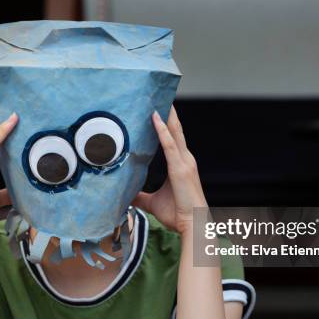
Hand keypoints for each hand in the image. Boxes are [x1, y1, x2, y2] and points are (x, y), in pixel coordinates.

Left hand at [132, 106, 206, 234]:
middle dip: (169, 112)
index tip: (159, 107)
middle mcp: (185, 159)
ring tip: (158, 97)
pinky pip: (170, 144)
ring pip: (174, 132)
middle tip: (160, 94)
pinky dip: (162, 130)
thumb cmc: (177, 214)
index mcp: (180, 164)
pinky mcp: (180, 168)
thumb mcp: (153, 203)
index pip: (173, 138)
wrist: (193, 224)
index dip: (167, 122)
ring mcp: (184, 162)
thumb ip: (140, 196)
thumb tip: (125, 196)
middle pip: (176, 129)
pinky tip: (155, 117)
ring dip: (166, 114)